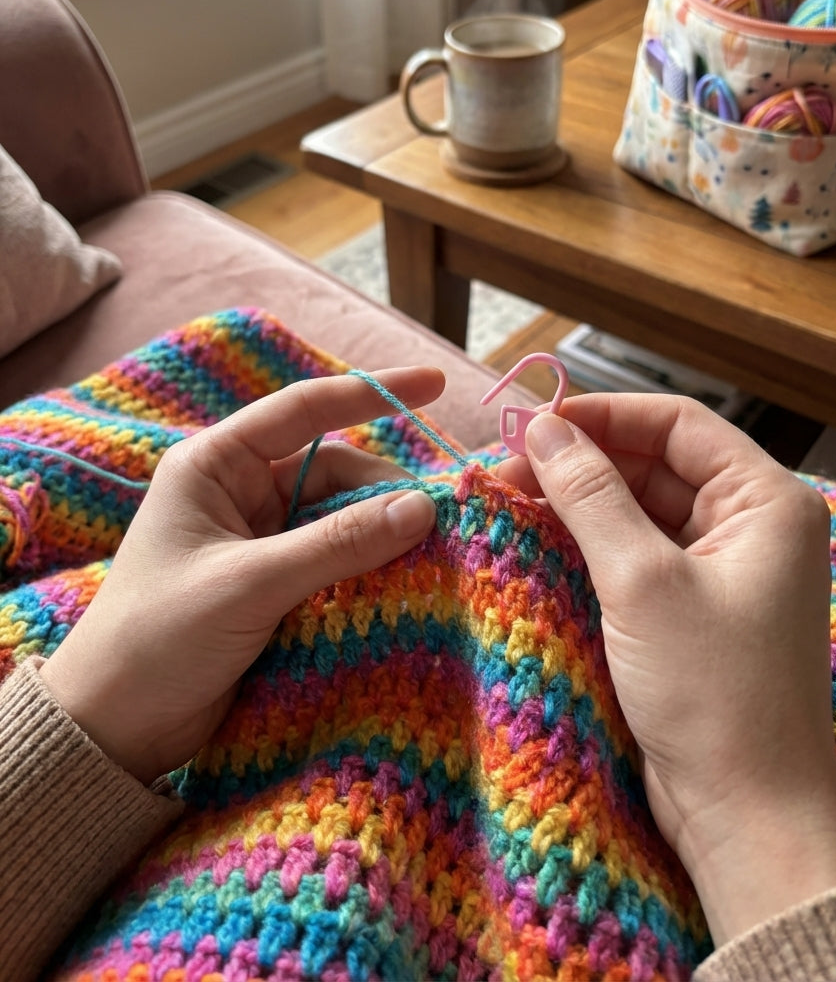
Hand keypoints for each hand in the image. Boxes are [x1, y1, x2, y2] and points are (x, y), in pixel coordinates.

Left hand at [40, 367, 442, 785]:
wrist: (113, 730)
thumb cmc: (159, 637)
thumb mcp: (251, 583)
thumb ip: (339, 542)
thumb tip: (423, 505)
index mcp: (214, 466)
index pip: (303, 410)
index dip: (371, 393)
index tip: (434, 383)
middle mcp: (238, 495)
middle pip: (334, 472)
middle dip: (387, 488)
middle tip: (443, 516)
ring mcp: (257, 543)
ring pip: (340, 520)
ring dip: (383, 533)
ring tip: (437, 551)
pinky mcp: (272, 589)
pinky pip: (335, 563)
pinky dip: (370, 568)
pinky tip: (408, 579)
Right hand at [497, 395, 835, 944]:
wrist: (744, 815)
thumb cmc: (712, 692)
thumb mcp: (642, 580)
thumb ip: (589, 494)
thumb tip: (541, 427)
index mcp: (767, 502)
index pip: (678, 424)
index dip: (603, 413)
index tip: (531, 423)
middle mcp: (751, 526)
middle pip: (654, 464)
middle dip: (579, 463)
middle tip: (502, 470)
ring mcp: (720, 570)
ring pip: (637, 510)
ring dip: (575, 505)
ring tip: (504, 501)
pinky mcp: (690, 611)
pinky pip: (633, 556)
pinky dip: (586, 547)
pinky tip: (532, 543)